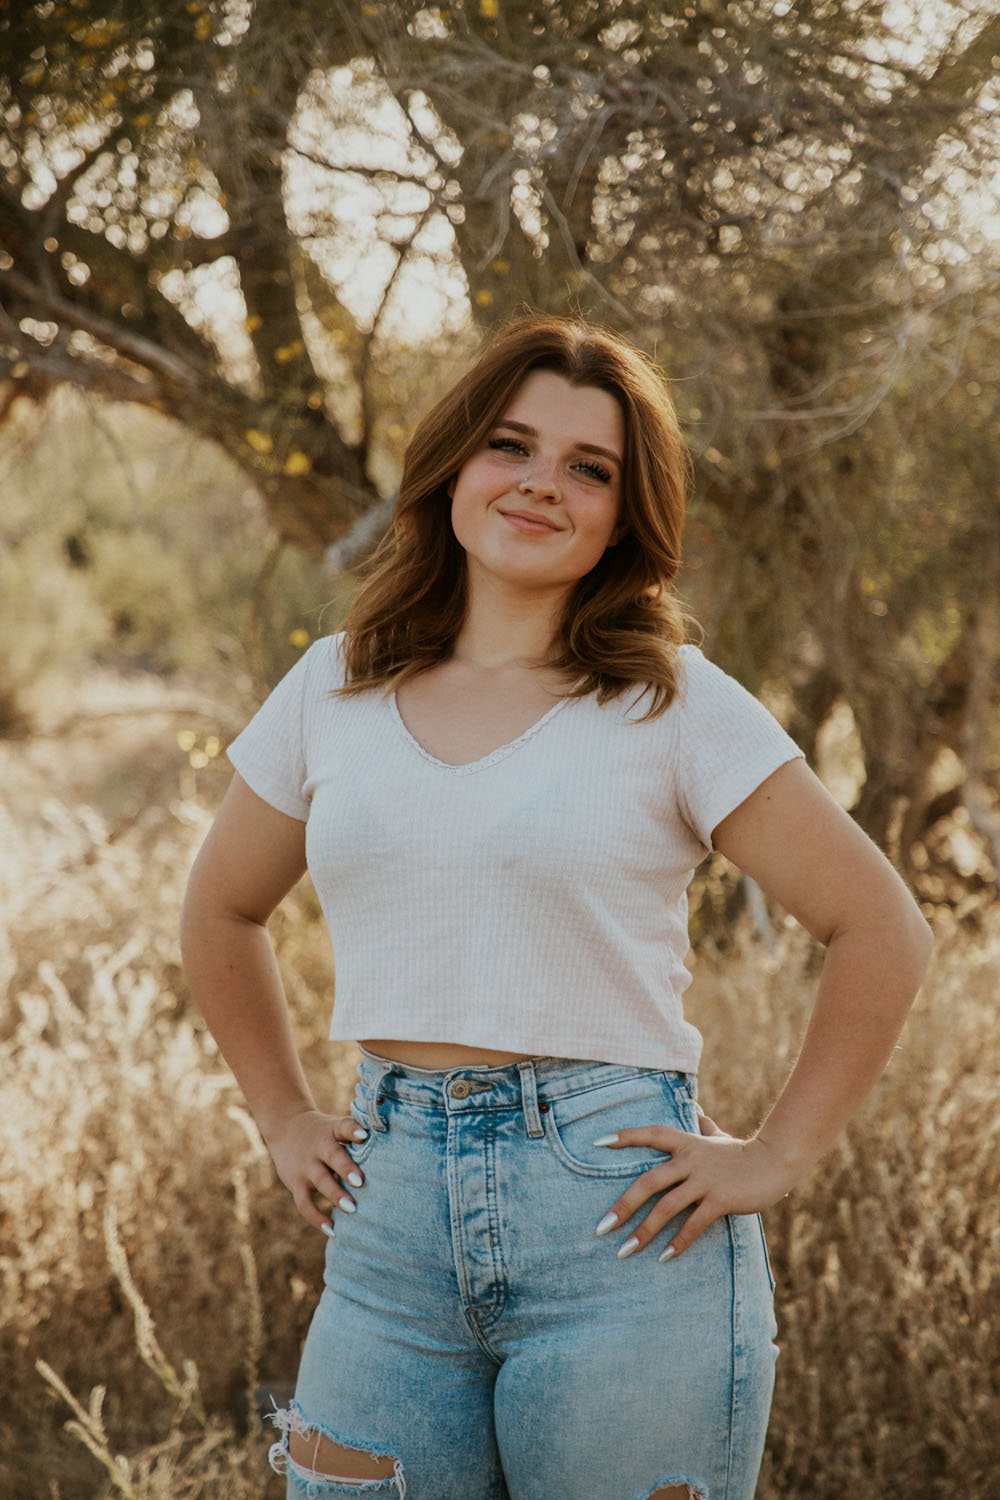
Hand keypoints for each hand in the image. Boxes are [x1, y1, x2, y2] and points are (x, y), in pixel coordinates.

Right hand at [265, 1109, 367, 1233]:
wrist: (285, 1127)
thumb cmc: (323, 1132)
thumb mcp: (336, 1127)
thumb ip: (356, 1138)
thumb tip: (392, 1151)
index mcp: (333, 1130)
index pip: (343, 1126)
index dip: (353, 1130)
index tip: (364, 1135)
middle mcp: (319, 1147)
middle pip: (332, 1156)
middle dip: (345, 1168)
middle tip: (360, 1182)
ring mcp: (306, 1166)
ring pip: (320, 1180)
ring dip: (335, 1195)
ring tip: (352, 1209)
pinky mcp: (296, 1183)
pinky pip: (305, 1203)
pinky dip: (317, 1218)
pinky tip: (333, 1229)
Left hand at [594, 1111, 795, 1259]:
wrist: (775, 1161)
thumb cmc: (742, 1152)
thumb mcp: (719, 1136)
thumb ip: (704, 1125)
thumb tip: (696, 1111)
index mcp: (686, 1142)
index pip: (651, 1134)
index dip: (625, 1137)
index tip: (598, 1143)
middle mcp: (690, 1160)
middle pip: (648, 1181)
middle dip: (622, 1206)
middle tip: (602, 1227)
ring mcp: (705, 1180)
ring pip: (666, 1207)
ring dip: (644, 1232)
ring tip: (625, 1251)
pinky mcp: (720, 1199)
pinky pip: (693, 1224)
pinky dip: (678, 1242)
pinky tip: (664, 1257)